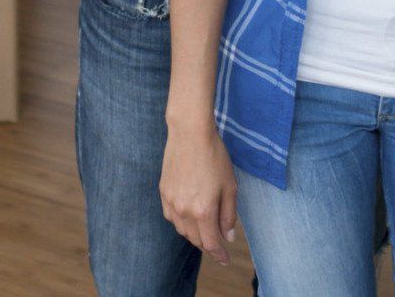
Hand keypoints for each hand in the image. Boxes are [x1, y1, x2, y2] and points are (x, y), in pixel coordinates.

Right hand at [161, 121, 240, 265]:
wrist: (190, 134)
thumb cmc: (214, 157)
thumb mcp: (230, 187)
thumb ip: (229, 215)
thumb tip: (228, 236)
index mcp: (203, 211)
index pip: (211, 244)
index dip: (219, 255)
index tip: (225, 260)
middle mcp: (184, 211)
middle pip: (196, 240)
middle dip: (209, 245)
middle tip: (219, 243)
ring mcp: (171, 202)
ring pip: (182, 230)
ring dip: (194, 235)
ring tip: (205, 230)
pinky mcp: (163, 192)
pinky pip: (171, 217)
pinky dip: (181, 222)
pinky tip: (189, 216)